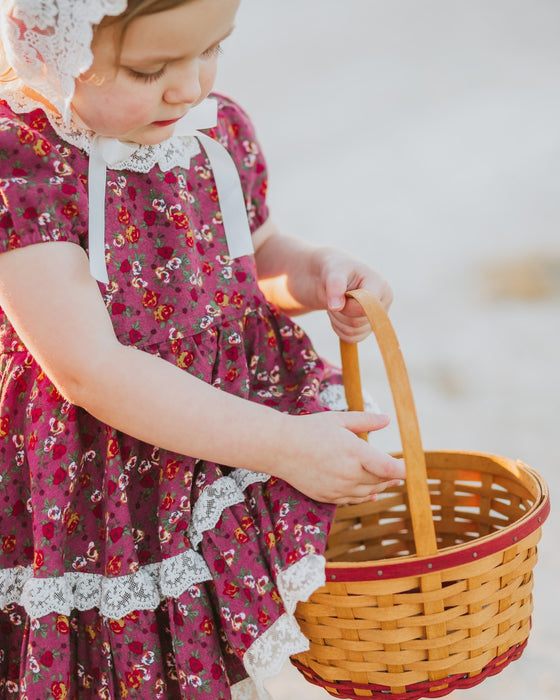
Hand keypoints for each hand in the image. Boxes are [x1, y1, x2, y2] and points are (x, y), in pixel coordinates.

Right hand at [275, 411, 404, 504]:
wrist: (279, 448)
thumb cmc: (309, 429)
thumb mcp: (339, 419)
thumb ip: (365, 421)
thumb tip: (387, 419)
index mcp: (355, 452)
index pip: (390, 468)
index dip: (403, 469)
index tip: (410, 466)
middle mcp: (349, 474)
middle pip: (381, 481)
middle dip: (392, 476)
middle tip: (399, 471)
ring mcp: (338, 488)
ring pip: (368, 492)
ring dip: (379, 487)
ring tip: (387, 481)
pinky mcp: (327, 497)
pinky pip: (352, 501)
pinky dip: (364, 497)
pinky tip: (370, 494)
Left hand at [317, 247, 392, 342]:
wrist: (332, 277)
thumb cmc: (335, 269)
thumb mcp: (333, 271)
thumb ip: (335, 285)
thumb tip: (337, 306)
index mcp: (381, 286)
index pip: (367, 307)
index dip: (349, 306)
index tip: (340, 294)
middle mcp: (383, 304)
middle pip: (358, 322)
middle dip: (340, 312)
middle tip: (335, 297)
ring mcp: (376, 318)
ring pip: (353, 332)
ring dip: (337, 320)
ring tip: (337, 303)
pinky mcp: (367, 328)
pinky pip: (351, 338)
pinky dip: (339, 328)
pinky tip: (339, 313)